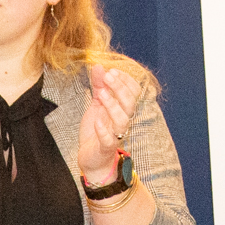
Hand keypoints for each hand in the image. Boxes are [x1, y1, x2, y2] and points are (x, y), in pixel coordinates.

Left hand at [76, 64, 142, 183]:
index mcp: (123, 109)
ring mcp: (115, 135)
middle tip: (108, 77)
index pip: (133, 92)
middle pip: (130, 104)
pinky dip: (104, 130)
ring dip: (112, 106)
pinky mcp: (105, 148)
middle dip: (120, 88)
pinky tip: (97, 121)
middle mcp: (122, 121)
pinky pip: (109, 140)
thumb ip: (98, 86)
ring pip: (122, 121)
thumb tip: (99, 66)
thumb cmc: (96, 130)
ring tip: (100, 94)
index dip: (125, 80)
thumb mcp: (96, 104)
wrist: (91, 158)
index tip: (112, 71)